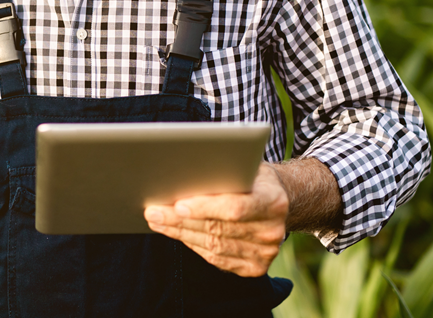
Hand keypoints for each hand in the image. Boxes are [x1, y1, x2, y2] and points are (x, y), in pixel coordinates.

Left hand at [144, 163, 288, 276]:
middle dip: (180, 221)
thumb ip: (223, 170)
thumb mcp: (245, 165)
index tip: (177, 204)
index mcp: (274, 200)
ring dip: (181, 234)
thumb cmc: (252, 177)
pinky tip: (178, 234)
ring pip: (214, 246)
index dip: (205, 208)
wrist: (279, 201)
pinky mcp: (255, 267)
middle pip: (218, 229)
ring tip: (158, 221)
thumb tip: (183, 172)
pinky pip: (218, 259)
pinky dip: (194, 246)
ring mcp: (266, 252)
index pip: (234, 208)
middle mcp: (273, 230)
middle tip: (153, 211)